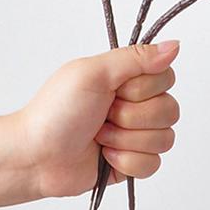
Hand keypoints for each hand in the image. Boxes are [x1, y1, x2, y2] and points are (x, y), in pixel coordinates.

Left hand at [11, 40, 180, 198]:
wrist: (35, 156)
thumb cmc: (55, 112)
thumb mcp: (93, 73)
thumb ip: (137, 58)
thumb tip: (174, 46)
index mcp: (127, 77)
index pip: (166, 77)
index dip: (144, 88)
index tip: (117, 90)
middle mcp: (136, 103)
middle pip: (169, 109)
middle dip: (132, 117)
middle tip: (102, 115)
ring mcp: (135, 133)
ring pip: (164, 138)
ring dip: (126, 140)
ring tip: (100, 136)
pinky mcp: (133, 161)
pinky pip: (153, 164)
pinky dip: (126, 161)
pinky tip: (105, 156)